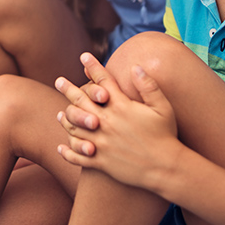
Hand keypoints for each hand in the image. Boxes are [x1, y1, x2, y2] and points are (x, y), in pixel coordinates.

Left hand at [55, 56, 178, 189]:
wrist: (164, 168)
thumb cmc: (166, 135)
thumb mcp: (163, 107)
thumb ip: (148, 86)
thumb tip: (136, 66)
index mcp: (122, 107)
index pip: (103, 82)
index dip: (92, 67)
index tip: (83, 57)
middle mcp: (107, 123)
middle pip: (81, 101)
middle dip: (68, 89)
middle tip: (59, 81)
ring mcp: (101, 143)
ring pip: (74, 128)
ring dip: (66, 119)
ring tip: (60, 114)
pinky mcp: (100, 162)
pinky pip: (77, 156)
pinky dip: (67, 151)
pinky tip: (61, 147)